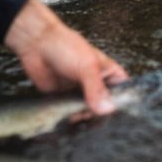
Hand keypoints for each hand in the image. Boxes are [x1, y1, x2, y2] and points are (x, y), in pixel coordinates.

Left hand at [4, 0, 128, 113]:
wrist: (38, 45)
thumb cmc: (66, 46)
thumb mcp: (88, 66)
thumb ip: (97, 89)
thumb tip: (107, 109)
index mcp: (108, 73)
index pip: (123, 92)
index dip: (122, 103)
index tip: (116, 112)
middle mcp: (96, 84)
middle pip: (106, 106)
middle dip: (101, 113)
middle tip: (94, 115)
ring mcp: (81, 92)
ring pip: (89, 112)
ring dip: (85, 116)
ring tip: (79, 115)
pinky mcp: (65, 99)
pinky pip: (72, 112)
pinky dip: (71, 117)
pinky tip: (69, 116)